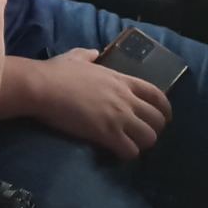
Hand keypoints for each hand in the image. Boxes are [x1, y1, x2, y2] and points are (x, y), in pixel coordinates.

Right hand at [23, 49, 170, 159]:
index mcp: (121, 80)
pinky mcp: (107, 134)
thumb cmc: (56, 71)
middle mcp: (125, 99)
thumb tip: (94, 53)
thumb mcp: (76, 56)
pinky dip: (126, 155)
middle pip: (158, 120)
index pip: (156, 94)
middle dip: (154, 130)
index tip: (163, 117)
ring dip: (141, 144)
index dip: (165, 109)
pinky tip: (116, 153)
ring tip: (129, 145)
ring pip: (149, 138)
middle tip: (141, 135)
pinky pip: (130, 151)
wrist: (42, 87)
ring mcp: (118, 117)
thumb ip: (89, 55)